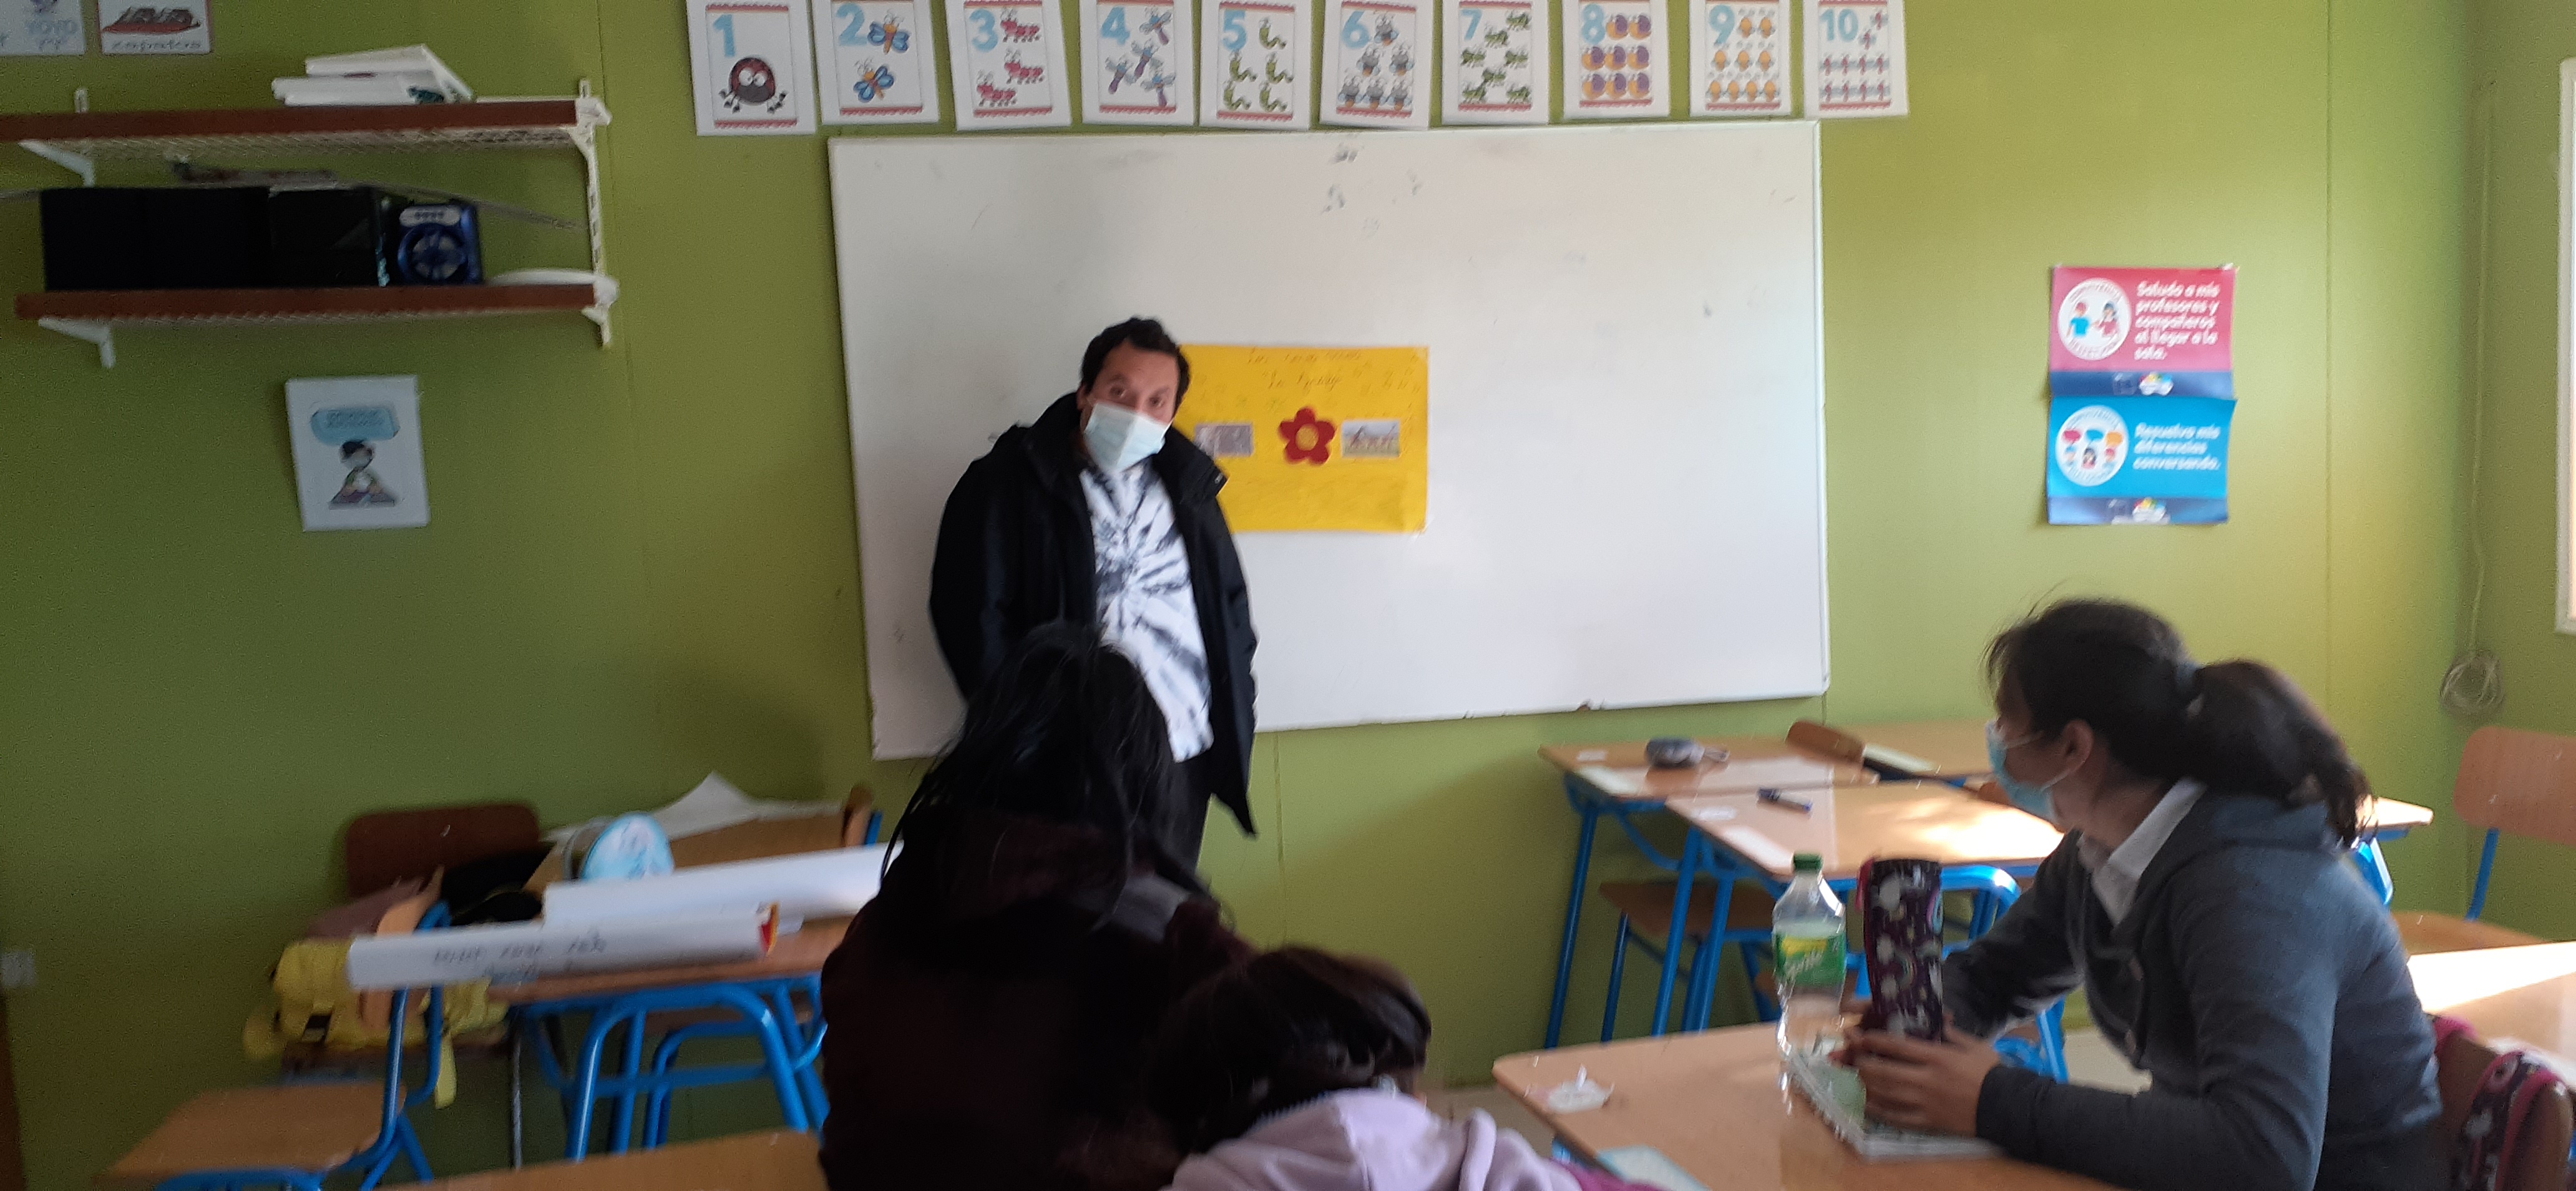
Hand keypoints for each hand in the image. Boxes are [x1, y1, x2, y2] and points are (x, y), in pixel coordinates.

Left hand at [1847, 1030, 2000, 1136]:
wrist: (2007, 1106)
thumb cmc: (1991, 1073)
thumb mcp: (1973, 1045)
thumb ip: (1950, 1033)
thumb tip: (1935, 1022)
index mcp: (1938, 1057)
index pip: (1896, 1046)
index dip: (1872, 1040)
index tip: (1859, 1036)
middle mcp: (1926, 1079)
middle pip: (1883, 1071)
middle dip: (1862, 1062)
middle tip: (1854, 1056)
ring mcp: (1925, 1103)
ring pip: (1884, 1094)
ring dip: (1867, 1084)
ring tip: (1860, 1076)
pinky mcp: (1927, 1122)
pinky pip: (1895, 1118)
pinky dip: (1878, 1110)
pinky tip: (1869, 1103)